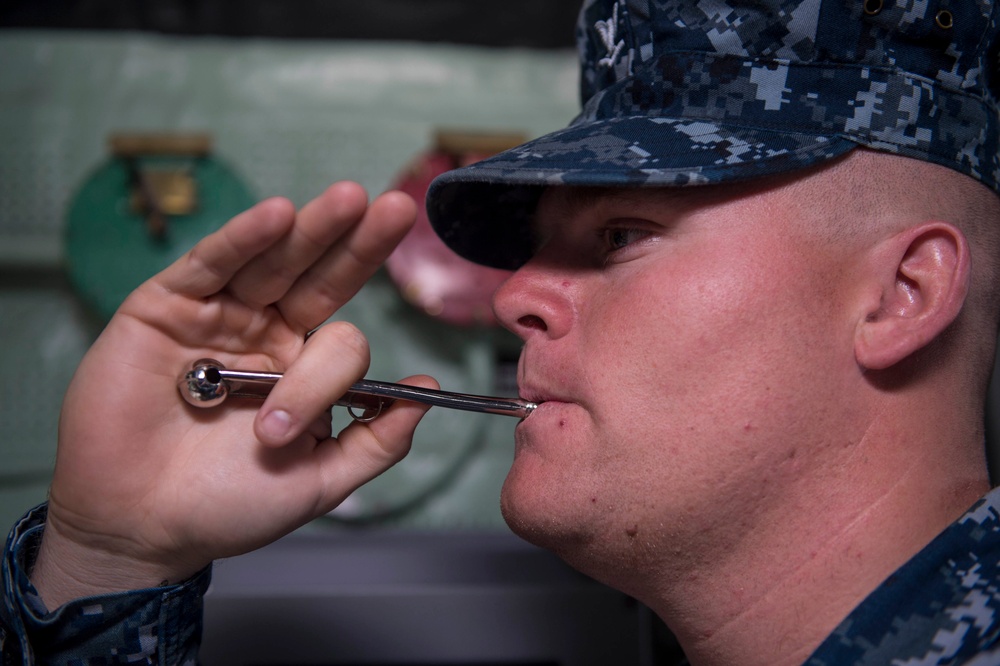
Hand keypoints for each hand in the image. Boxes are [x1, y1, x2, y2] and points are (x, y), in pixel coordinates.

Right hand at [31, 182, 432, 607]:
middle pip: (321, 277)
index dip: (327, 377)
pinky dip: (242, 239)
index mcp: (306, 369)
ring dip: (312, 228)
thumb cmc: (227, 505)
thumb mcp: (319, 480)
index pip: (342, 341)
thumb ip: (377, 440)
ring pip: (273, 260)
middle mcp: (267, 332)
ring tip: (351, 199)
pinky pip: (209, 263)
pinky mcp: (167, 307)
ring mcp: (220, 315)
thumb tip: (429, 392)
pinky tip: (276, 216)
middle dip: (359, 244)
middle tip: (398, 209)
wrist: (142, 525)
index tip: (285, 429)